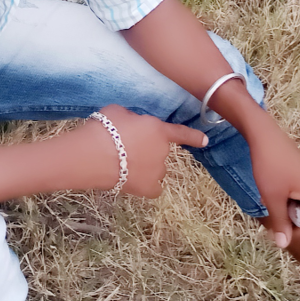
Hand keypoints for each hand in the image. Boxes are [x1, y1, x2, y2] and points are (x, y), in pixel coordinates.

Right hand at [68, 104, 207, 197]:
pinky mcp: (148, 188)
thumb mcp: (118, 112)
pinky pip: (153, 186)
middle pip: (159, 150)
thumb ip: (132, 118)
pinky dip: (146, 184)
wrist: (93, 155)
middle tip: (123, 145)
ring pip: (155, 168)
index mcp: (158, 130)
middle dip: (146, 147)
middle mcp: (163, 151)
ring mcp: (158, 171)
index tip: (205, 140)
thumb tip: (133, 124)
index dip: (194, 137)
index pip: (181, 133)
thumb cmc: (104, 128)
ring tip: (122, 163)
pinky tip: (132, 179)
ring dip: (144, 165)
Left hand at [246, 114, 299, 248]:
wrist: (263, 134)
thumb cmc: (269, 165)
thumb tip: (284, 244)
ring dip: (291, 211)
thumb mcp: (272, 197)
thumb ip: (280, 222)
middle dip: (296, 222)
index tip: (289, 229)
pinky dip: (290, 201)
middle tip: (279, 221)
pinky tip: (276, 196)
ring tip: (276, 204)